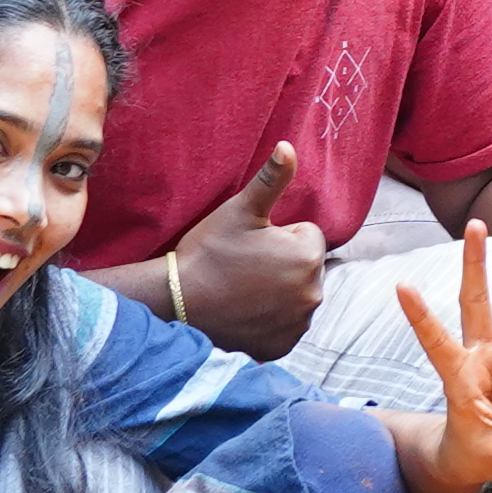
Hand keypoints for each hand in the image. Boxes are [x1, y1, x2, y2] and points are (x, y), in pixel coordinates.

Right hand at [164, 142, 322, 357]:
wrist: (178, 303)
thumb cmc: (209, 252)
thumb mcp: (239, 210)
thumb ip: (271, 179)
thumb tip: (289, 146)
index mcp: (308, 255)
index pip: (306, 235)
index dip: (278, 235)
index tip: (250, 244)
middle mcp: (313, 293)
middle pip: (304, 266)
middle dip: (283, 263)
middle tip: (244, 266)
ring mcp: (299, 323)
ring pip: (296, 295)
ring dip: (279, 290)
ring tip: (242, 288)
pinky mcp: (283, 346)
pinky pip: (286, 324)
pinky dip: (271, 318)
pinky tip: (245, 311)